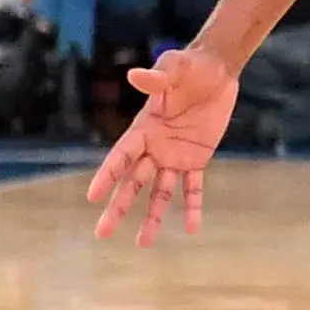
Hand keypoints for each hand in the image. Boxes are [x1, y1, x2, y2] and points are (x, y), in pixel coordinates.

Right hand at [88, 48, 238, 244]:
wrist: (217, 70)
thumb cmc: (191, 66)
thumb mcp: (175, 67)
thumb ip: (158, 75)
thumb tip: (135, 75)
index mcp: (143, 129)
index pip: (120, 157)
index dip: (107, 176)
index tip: (92, 197)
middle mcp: (154, 147)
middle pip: (133, 182)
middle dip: (117, 206)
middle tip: (101, 232)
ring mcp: (174, 156)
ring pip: (159, 192)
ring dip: (152, 216)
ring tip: (142, 243)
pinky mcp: (197, 159)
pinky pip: (193, 187)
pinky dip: (193, 207)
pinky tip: (192, 228)